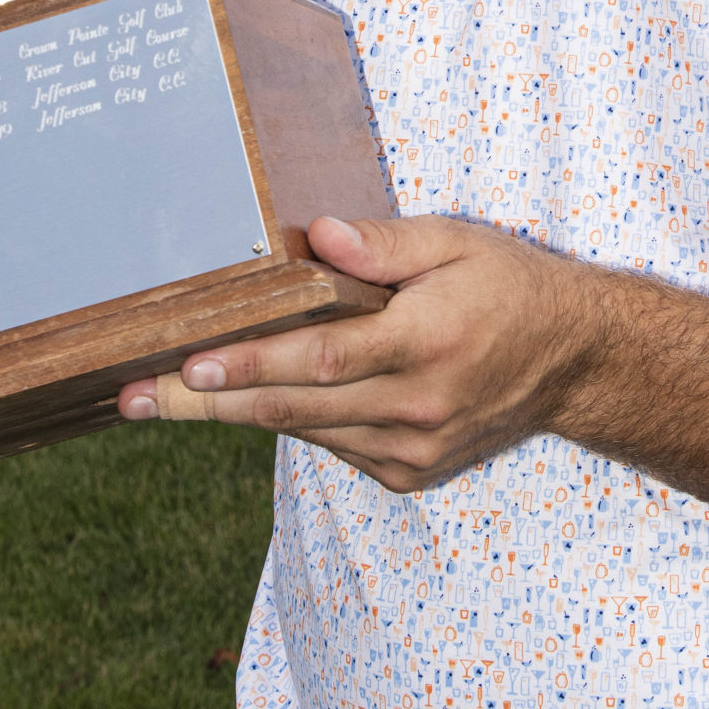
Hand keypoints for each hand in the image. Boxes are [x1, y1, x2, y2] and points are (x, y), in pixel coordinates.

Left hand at [115, 214, 608, 490]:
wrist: (575, 362)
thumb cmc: (511, 287)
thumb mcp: (458, 242)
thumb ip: (385, 243)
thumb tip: (315, 236)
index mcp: (427, 342)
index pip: (320, 359)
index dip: (250, 365)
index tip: (188, 364)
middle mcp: (416, 406)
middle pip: (291, 408)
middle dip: (204, 403)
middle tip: (133, 396)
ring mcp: (411, 449)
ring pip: (305, 428)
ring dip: (238, 412)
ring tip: (166, 394)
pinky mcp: (408, 472)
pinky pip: (332, 442)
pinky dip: (295, 418)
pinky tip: (259, 396)